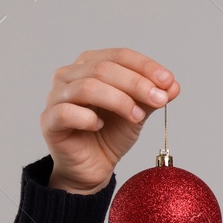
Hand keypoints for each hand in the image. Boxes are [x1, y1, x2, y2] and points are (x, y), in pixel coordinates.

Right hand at [39, 48, 180, 193]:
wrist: (93, 167)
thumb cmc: (110, 134)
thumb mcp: (138, 113)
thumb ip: (152, 97)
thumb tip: (173, 85)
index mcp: (91, 65)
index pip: (119, 55)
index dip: (145, 66)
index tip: (168, 81)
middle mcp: (70, 75)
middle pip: (104, 68)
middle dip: (137, 84)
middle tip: (159, 99)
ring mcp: (56, 96)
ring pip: (87, 87)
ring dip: (118, 100)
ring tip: (137, 117)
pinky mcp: (49, 120)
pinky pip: (66, 112)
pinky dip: (88, 117)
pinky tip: (100, 125)